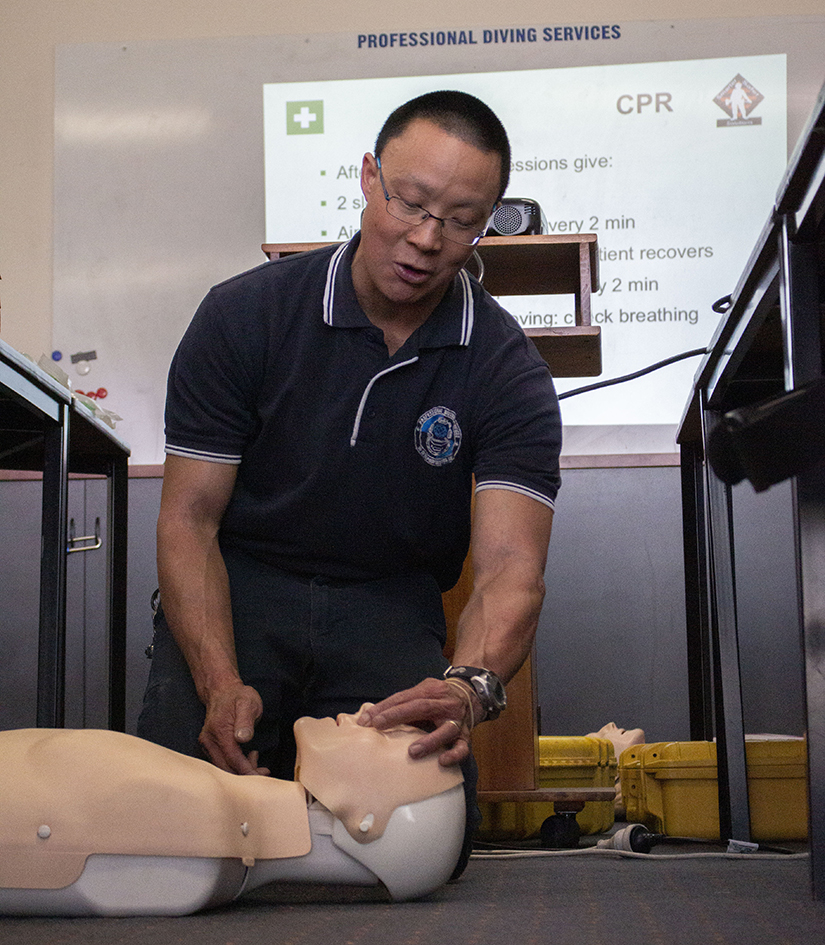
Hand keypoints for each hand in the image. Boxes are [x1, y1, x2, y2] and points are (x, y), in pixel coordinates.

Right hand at [198, 682, 269, 775]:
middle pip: (226, 768)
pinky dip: (235, 765)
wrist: (222, 690)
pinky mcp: (208, 746)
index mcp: (219, 730)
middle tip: (264, 771)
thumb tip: (243, 738)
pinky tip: (247, 757)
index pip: (233, 758)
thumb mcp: (248, 702)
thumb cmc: (239, 696)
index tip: (261, 776)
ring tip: (257, 759)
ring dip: (241, 770)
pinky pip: (221, 762)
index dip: (247, 770)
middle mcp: (209, 740)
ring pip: (223, 768)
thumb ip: (246, 720)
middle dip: (246, 774)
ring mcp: (207, 744)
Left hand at [357, 677, 477, 766]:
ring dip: (428, 741)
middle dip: (397, 716)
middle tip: (377, 725)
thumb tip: (372, 717)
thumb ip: (404, 703)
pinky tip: (442, 761)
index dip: (384, 707)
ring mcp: (456, 720)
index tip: (366, 719)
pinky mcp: (465, 735)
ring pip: (445, 730)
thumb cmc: (438, 697)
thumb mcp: (423, 692)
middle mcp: (443, 704)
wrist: (471, 693)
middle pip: (420, 707)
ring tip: (412, 752)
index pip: (404, 697)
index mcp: (430, 691)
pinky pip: (462, 747)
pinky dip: (454, 755)